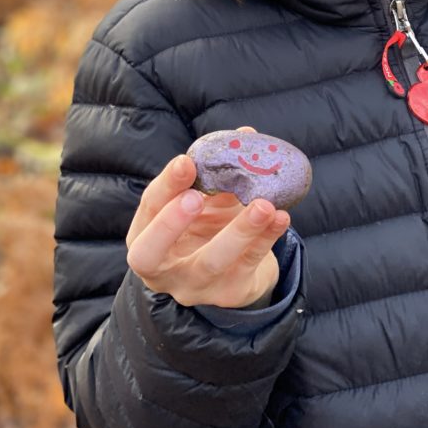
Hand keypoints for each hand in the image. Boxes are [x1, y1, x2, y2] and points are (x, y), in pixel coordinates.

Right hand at [125, 128, 290, 307]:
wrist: (237, 268)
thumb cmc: (210, 223)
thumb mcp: (207, 197)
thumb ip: (218, 169)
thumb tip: (245, 135)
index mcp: (146, 235)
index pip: (148, 209)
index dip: (166, 186)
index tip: (185, 162)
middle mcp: (163, 267)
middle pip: (151, 252)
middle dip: (171, 223)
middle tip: (196, 196)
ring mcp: (195, 285)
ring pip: (212, 261)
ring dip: (240, 230)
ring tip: (264, 205)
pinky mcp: (230, 292)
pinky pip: (248, 264)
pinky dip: (266, 238)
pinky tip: (281, 216)